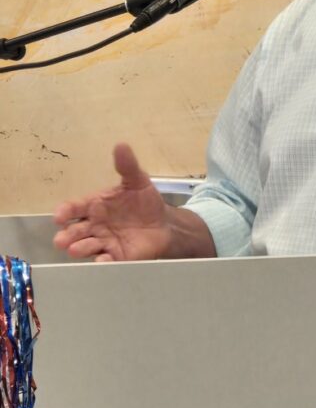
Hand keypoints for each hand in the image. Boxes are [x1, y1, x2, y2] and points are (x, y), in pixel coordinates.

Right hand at [53, 144, 172, 262]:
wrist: (163, 223)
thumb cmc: (144, 202)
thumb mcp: (137, 181)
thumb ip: (127, 166)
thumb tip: (121, 145)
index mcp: (94, 206)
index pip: (74, 208)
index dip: (65, 212)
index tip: (59, 215)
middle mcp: (94, 225)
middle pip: (75, 231)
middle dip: (67, 235)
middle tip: (61, 240)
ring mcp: (104, 242)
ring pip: (86, 246)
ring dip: (79, 248)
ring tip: (75, 249)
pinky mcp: (117, 257)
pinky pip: (107, 260)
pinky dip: (103, 261)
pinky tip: (102, 260)